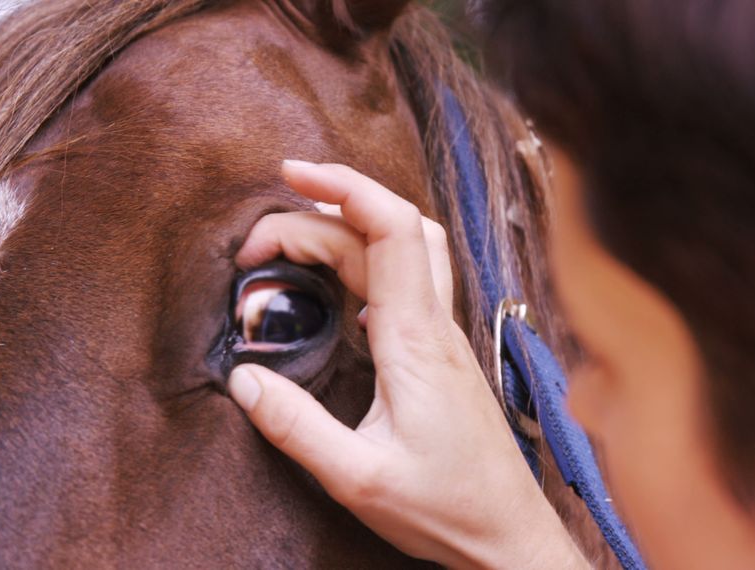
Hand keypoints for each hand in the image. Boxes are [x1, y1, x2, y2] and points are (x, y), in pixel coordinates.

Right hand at [227, 161, 587, 568]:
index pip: (391, 228)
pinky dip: (368, 265)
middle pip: (389, 230)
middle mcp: (435, 326)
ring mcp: (444, 338)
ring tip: (291, 246)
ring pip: (405, 251)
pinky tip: (341, 294)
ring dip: (350, 231)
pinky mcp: (443, 356)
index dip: (344, 186)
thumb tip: (243, 380)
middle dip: (321, 213)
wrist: (510, 534)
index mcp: (415, 341)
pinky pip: (409, 284)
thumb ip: (297, 429)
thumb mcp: (357, 479)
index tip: (290, 175)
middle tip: (255, 247)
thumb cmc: (447, 508)